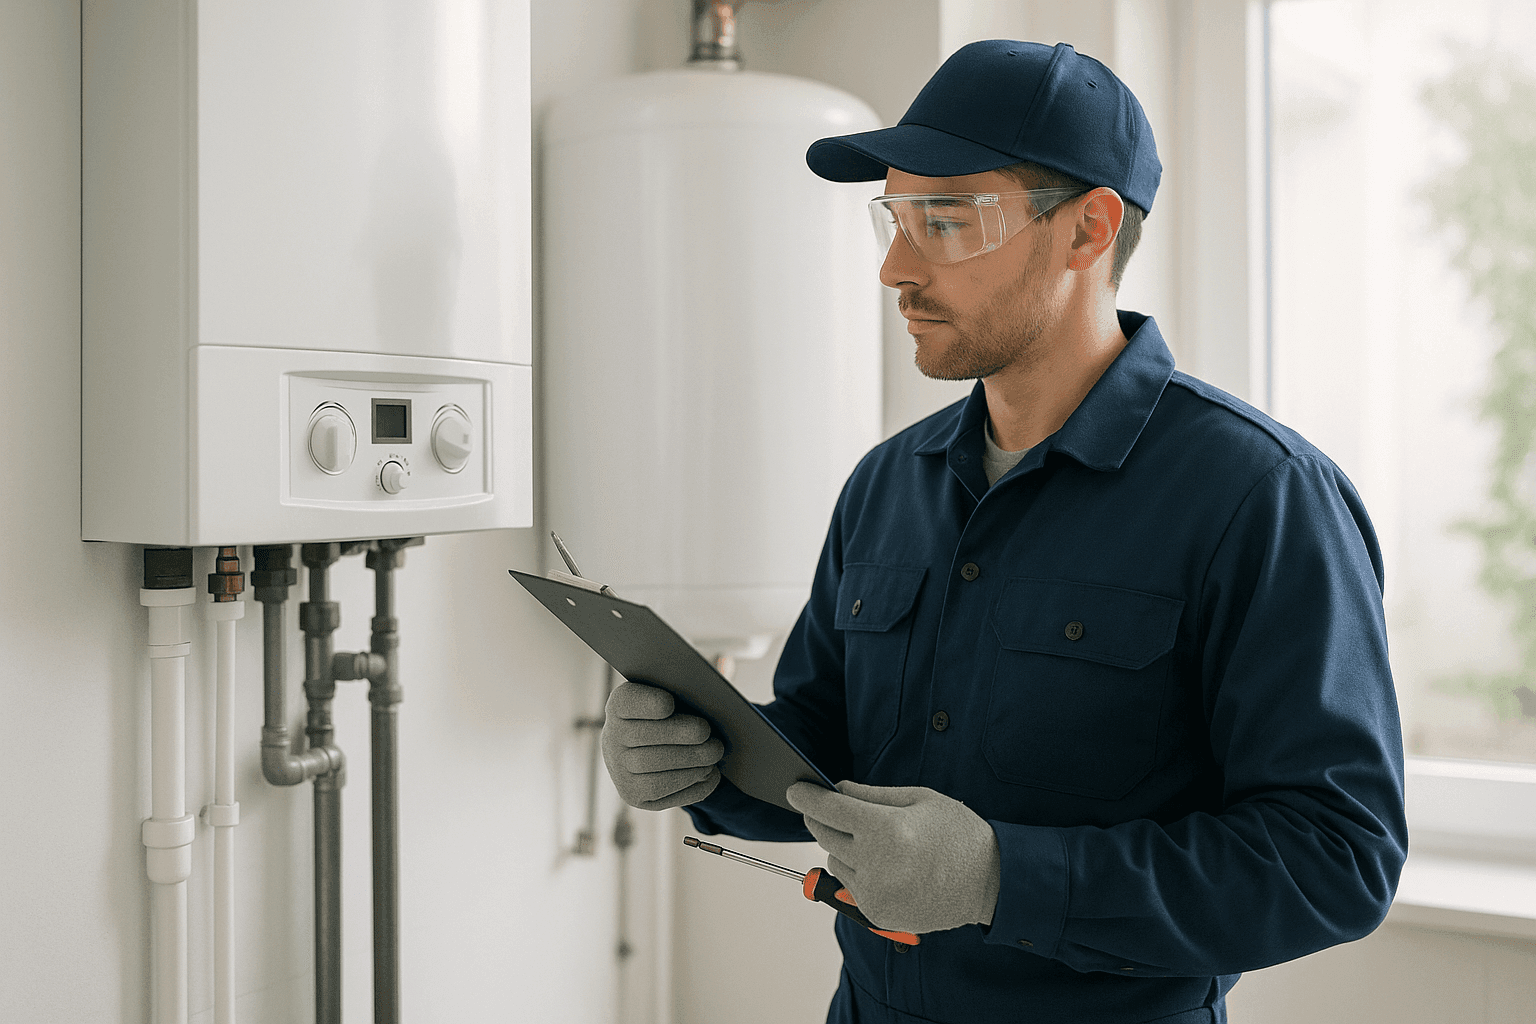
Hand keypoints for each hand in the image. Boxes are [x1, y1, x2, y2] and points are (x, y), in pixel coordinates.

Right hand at [601, 681, 723, 810]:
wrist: (656, 746)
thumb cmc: (675, 715)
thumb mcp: (676, 698)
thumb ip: (684, 695)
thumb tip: (708, 704)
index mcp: (620, 706)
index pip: (625, 701)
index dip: (645, 703)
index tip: (669, 703)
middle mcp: (611, 739)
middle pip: (641, 738)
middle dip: (679, 737)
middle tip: (708, 734)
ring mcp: (619, 771)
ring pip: (652, 769)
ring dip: (689, 763)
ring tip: (714, 754)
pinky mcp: (633, 795)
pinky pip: (660, 794)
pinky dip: (691, 785)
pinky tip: (709, 773)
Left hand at [786, 780, 1000, 934]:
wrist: (989, 881)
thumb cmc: (957, 835)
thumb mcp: (919, 799)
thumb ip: (871, 794)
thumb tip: (837, 789)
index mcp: (887, 829)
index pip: (829, 809)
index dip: (807, 796)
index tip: (795, 790)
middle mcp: (876, 863)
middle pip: (824, 834)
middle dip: (821, 818)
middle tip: (830, 809)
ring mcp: (875, 892)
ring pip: (833, 860)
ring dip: (841, 846)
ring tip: (875, 841)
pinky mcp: (877, 912)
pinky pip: (848, 884)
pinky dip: (855, 870)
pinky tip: (884, 864)